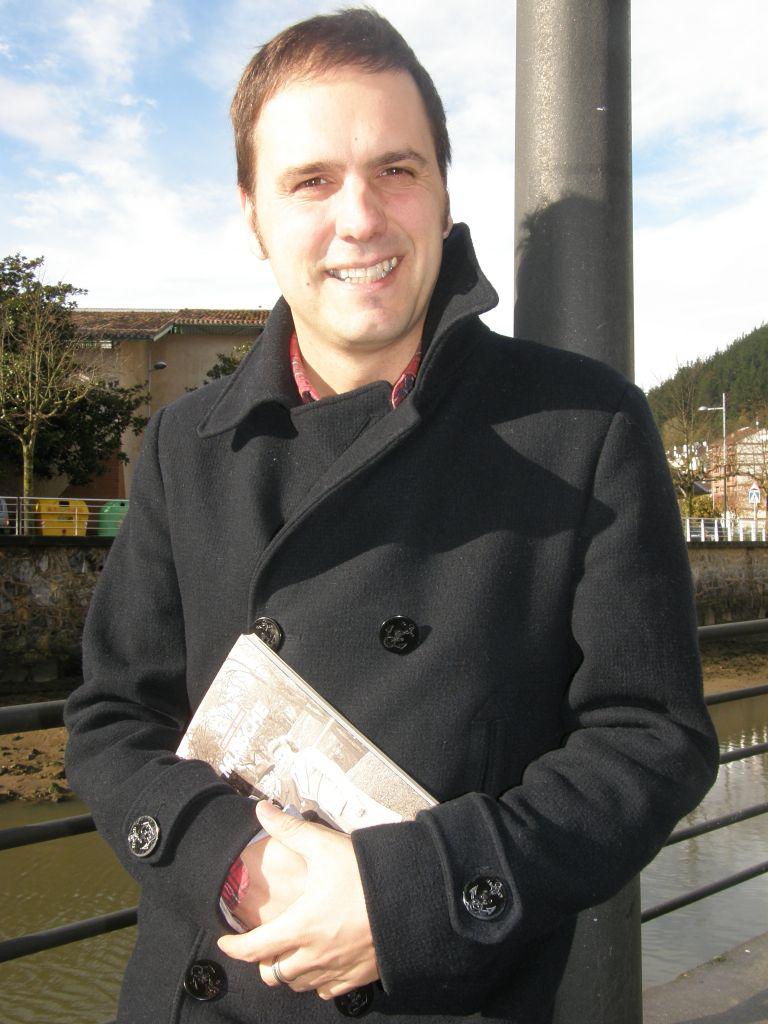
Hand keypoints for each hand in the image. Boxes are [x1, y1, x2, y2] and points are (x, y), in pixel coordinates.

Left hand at [217, 800, 378, 998]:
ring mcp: (337, 969)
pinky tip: (321, 962)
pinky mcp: (358, 976)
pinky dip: (317, 980)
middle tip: (264, 945)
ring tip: (291, 952)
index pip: (254, 948)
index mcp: (300, 926)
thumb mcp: (324, 845)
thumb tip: (262, 811)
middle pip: (274, 974)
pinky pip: (327, 990)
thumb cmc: (365, 873)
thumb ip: (289, 830)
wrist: (411, 898)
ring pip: (299, 984)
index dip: (234, 947)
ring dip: (289, 970)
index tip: (225, 942)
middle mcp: (314, 955)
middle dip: (263, 962)